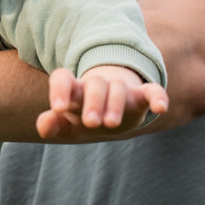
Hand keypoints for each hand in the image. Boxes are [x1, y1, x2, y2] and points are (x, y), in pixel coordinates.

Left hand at [36, 65, 168, 139]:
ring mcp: (120, 89)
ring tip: (110, 123)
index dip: (59, 89)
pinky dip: (157, 97)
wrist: (113, 110)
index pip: (63, 78)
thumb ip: (54, 124)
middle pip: (94, 84)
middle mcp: (96, 86)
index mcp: (75, 91)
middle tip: (90, 123)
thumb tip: (43, 126)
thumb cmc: (85, 117)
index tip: (58, 107)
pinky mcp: (141, 96)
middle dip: (93, 102)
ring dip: (115, 103)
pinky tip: (161, 108)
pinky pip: (152, 91)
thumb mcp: (68, 126)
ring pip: (118, 87)